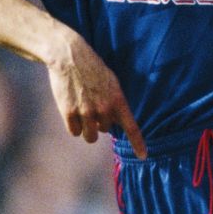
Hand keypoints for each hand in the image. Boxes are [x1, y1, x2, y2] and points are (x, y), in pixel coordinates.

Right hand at [45, 36, 145, 157]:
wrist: (69, 57)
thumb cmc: (92, 69)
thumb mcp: (111, 83)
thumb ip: (115, 103)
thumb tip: (116, 123)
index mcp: (118, 100)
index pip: (131, 127)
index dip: (138, 143)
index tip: (143, 156)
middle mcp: (104, 109)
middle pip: (104, 131)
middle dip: (98, 122)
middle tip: (91, 103)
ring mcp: (86, 112)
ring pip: (89, 136)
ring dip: (86, 128)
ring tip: (81, 109)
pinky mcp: (69, 113)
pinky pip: (74, 132)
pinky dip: (73, 125)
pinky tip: (71, 109)